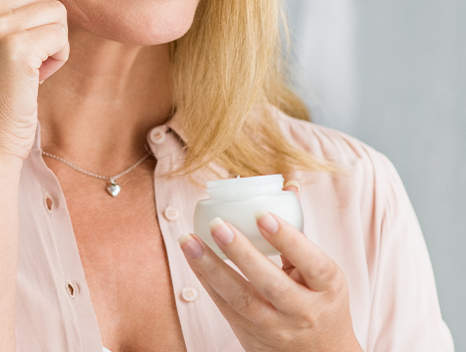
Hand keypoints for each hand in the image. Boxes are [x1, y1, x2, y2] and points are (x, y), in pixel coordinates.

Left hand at [179, 182, 361, 351]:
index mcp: (328, 288)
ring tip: (188, 239)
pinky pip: (224, 306)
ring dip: (210, 266)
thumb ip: (298, 232)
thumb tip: (287, 184)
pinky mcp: (250, 334)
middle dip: (241, 253)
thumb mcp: (321, 272)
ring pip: (241, 298)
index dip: (288, 239)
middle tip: (217, 224)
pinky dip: (206, 280)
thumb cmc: (319, 301)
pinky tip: (192, 256)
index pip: (312, 263)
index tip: (262, 213)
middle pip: (270, 283)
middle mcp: (304, 310)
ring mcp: (276, 326)